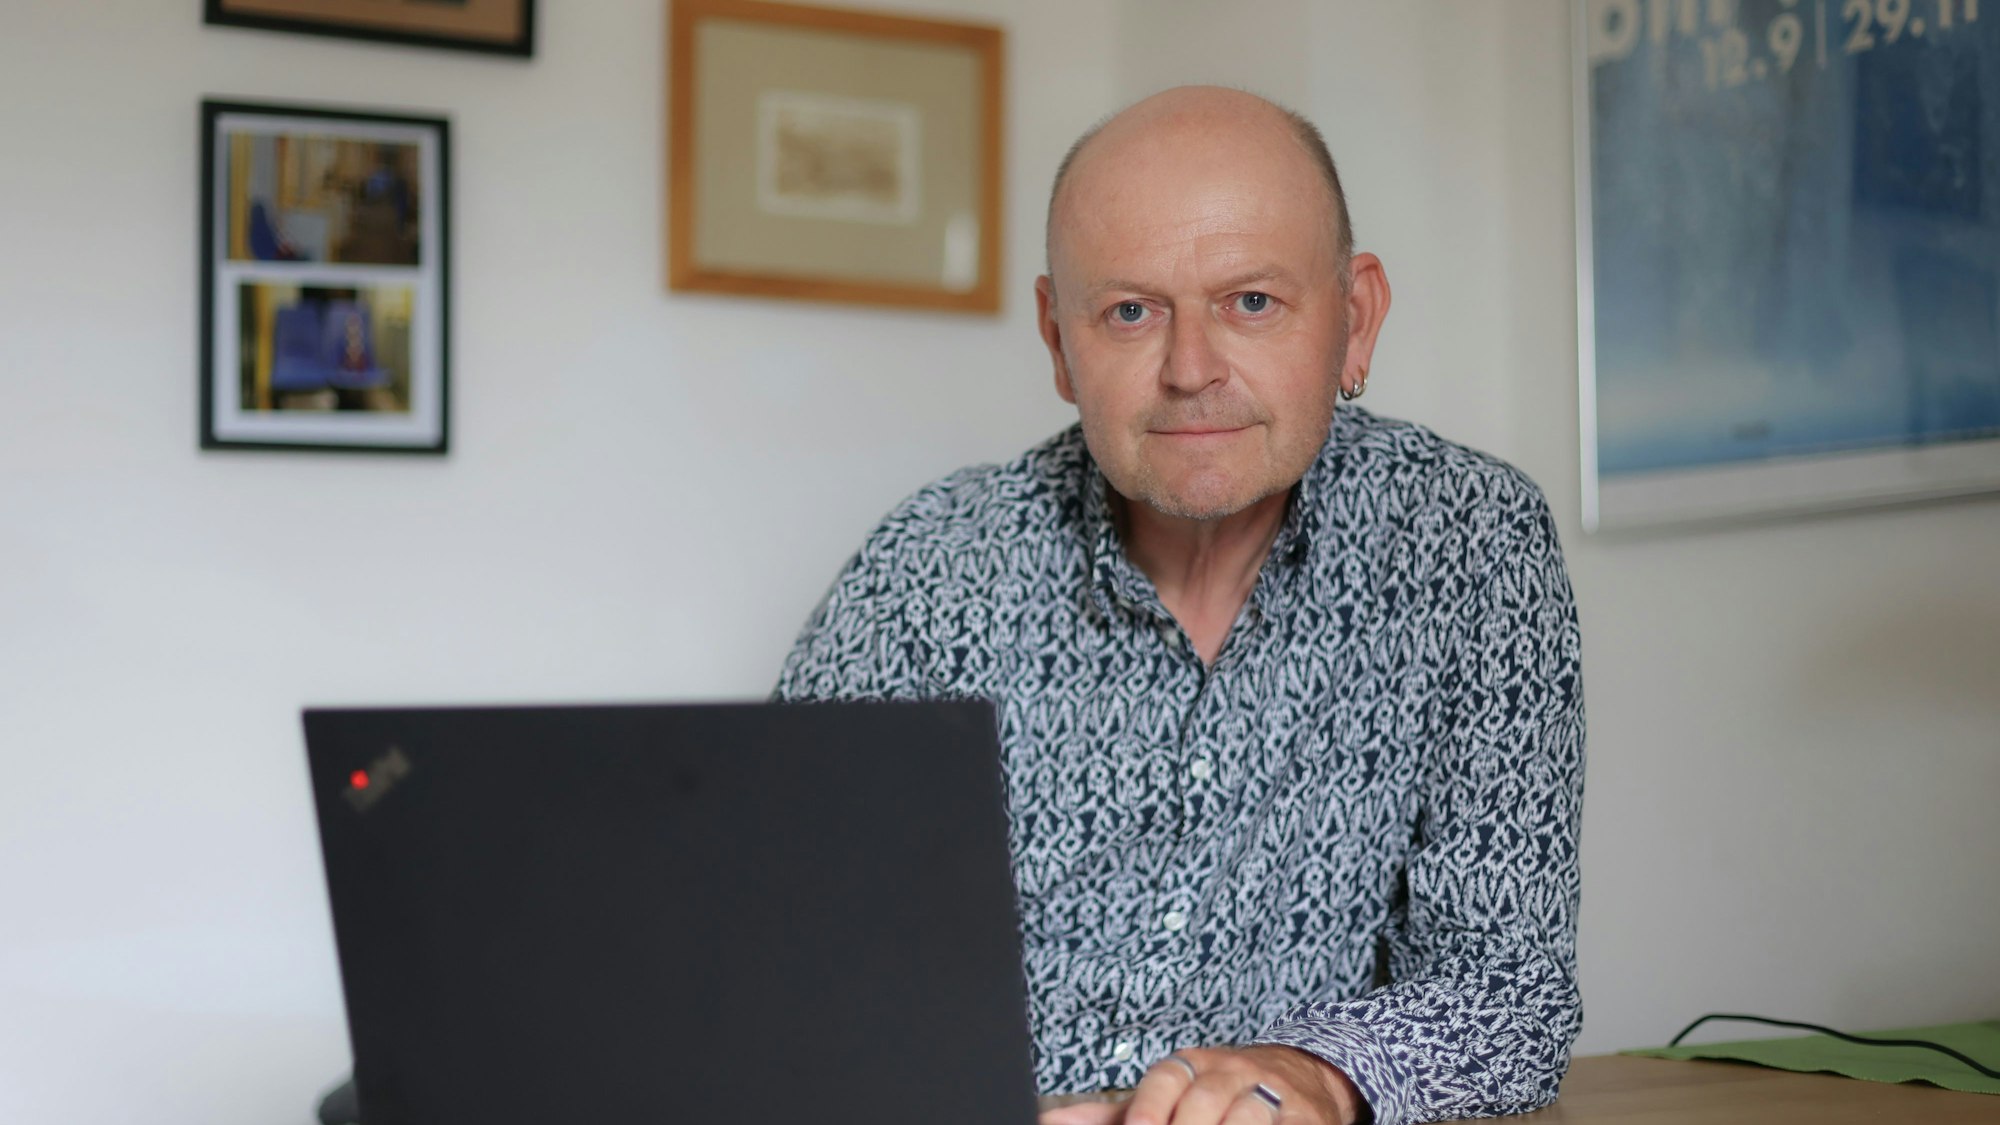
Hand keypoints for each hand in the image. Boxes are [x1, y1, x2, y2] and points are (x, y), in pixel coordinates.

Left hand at [1038, 1045, 1362, 1124]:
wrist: (1304, 1076)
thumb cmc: (1219, 1094)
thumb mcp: (1169, 1098)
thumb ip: (1112, 1116)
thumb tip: (1051, 1122)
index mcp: (1193, 1066)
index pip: (1168, 1077)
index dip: (1151, 1106)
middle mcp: (1233, 1072)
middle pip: (1207, 1099)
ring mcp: (1273, 1093)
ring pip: (1249, 1116)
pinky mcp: (1308, 1118)